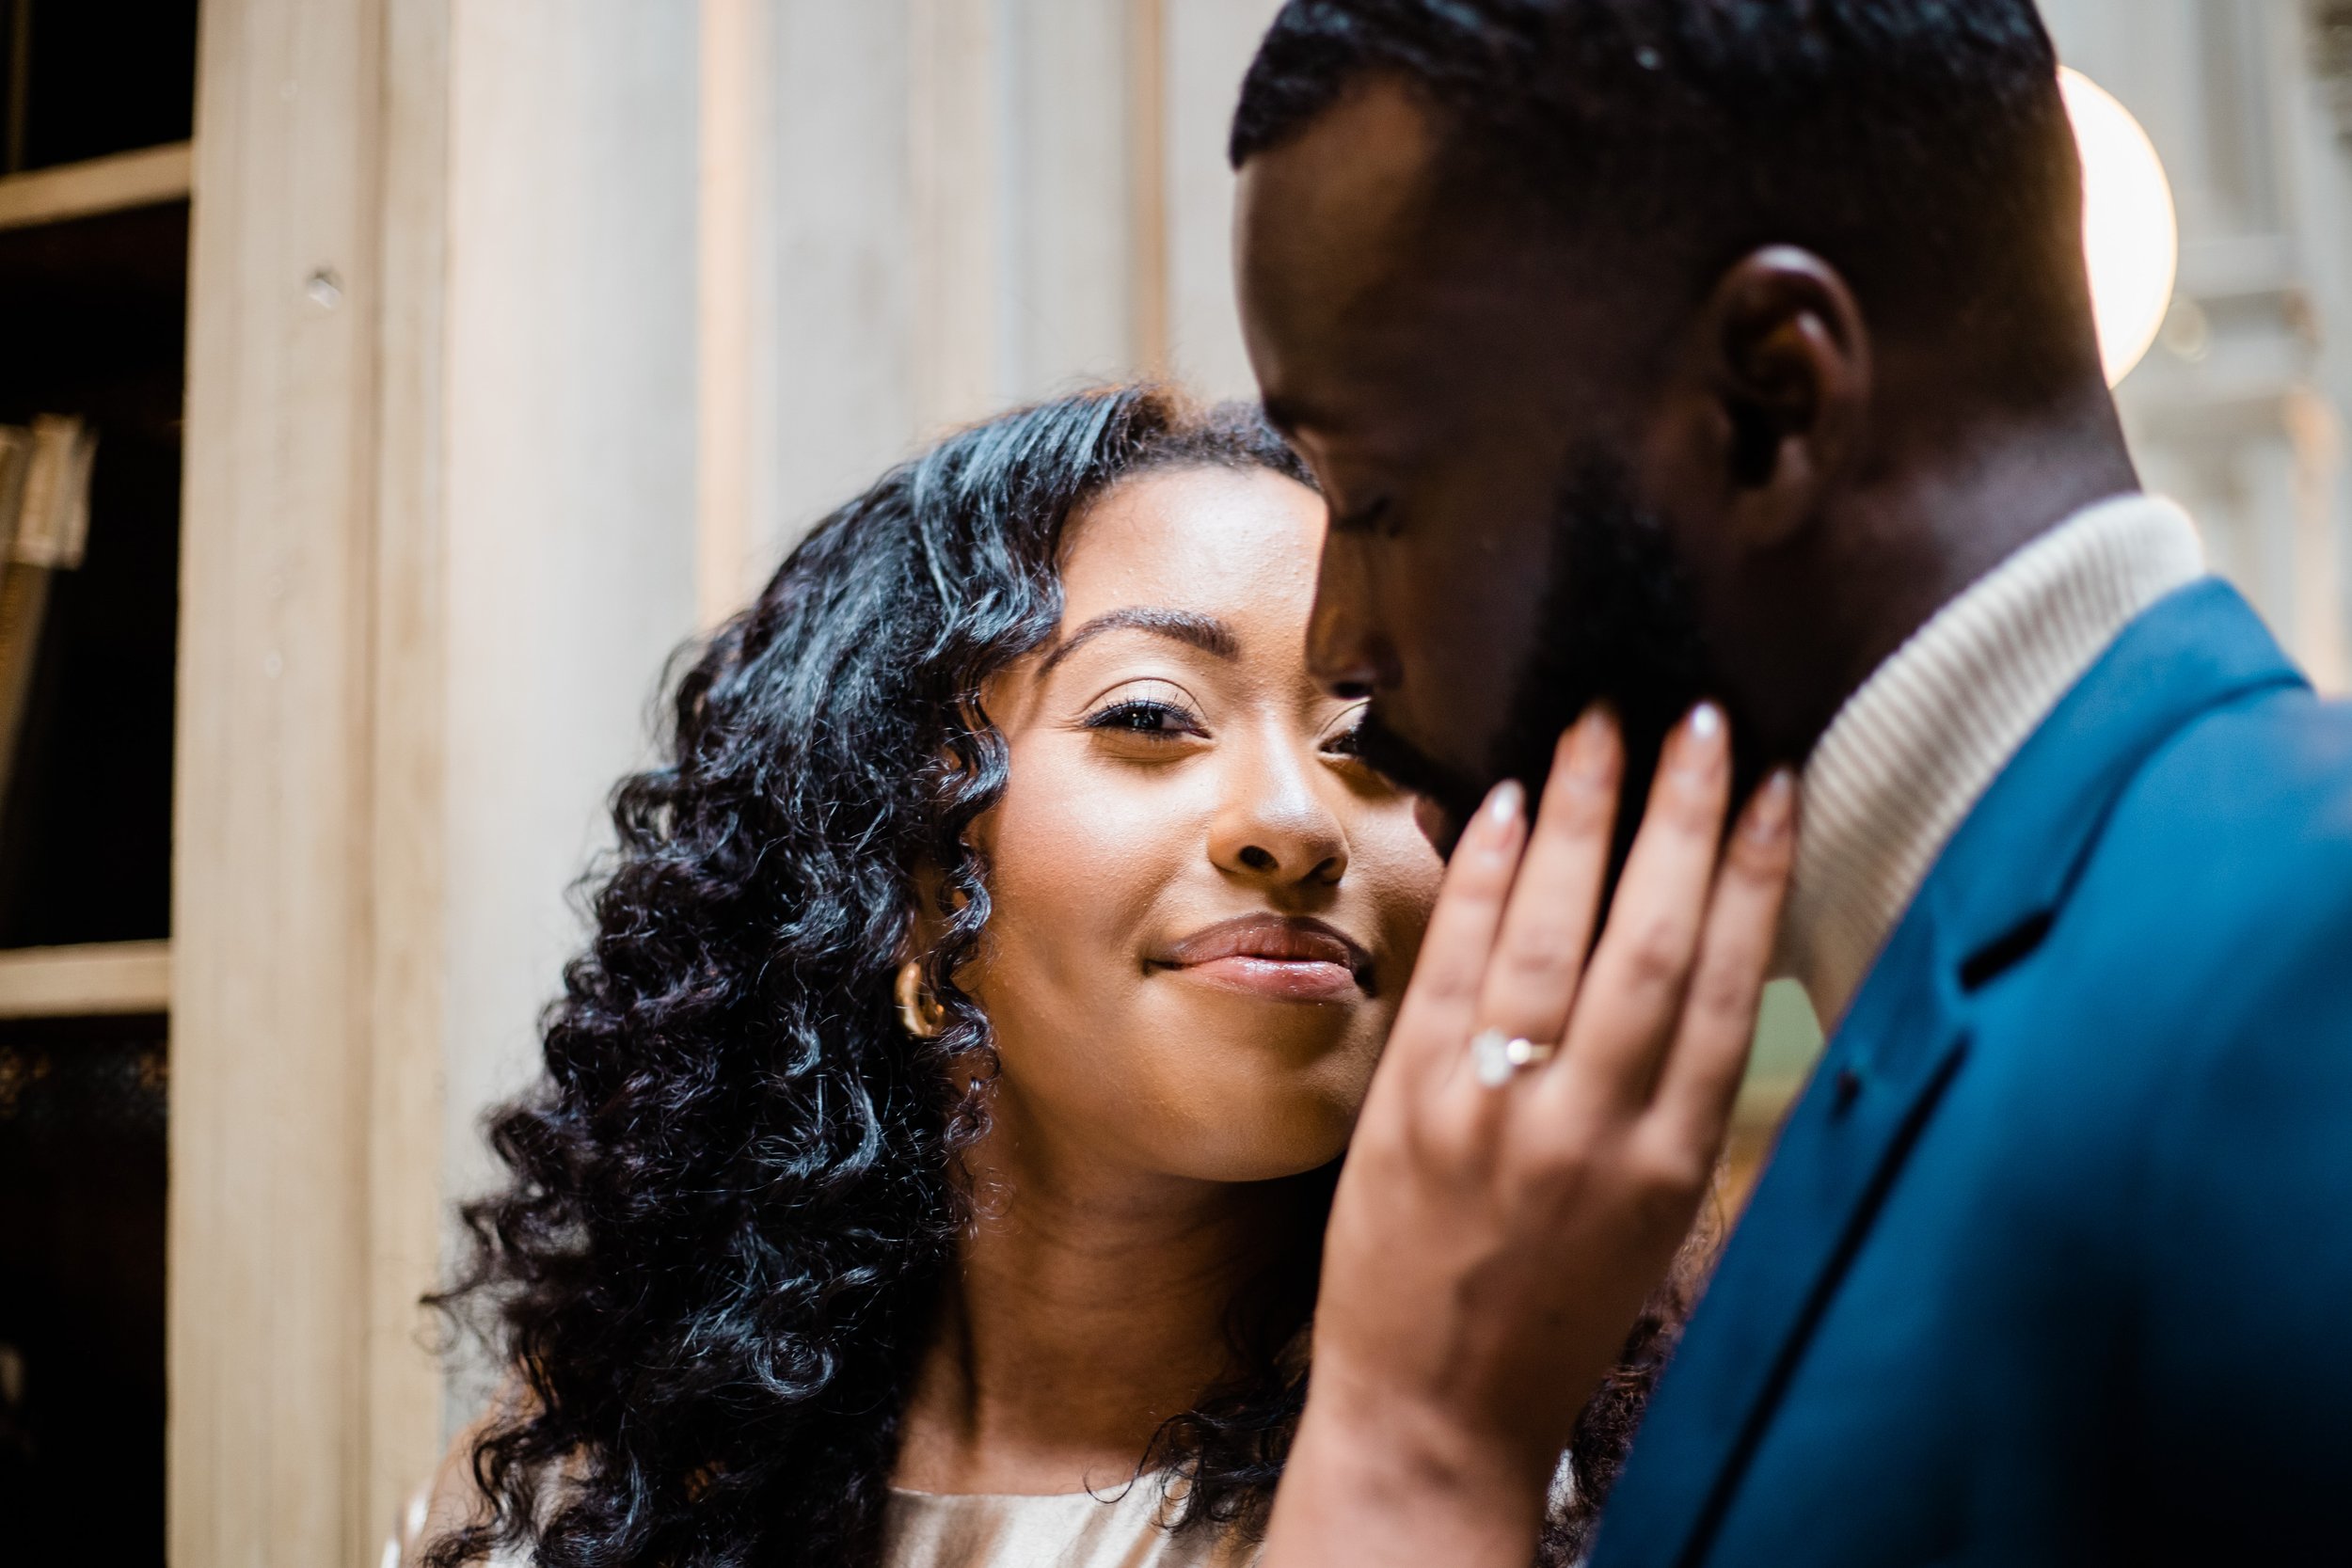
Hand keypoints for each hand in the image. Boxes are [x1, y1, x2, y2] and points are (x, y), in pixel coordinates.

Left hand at [1267, 703, 1795, 1567]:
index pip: (1726, 986)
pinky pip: (1455, 967)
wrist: (1437, 1413)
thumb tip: (1696, 949)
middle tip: (1696, 717)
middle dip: (1679, 818)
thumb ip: (1671, 1092)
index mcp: (1672, 1159)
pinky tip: (1501, 802)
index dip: (1752, 874)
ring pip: (1554, 936)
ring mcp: (1495, 1113)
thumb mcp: (1649, 1216)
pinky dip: (1482, 878)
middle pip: (1651, 942)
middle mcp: (1594, 1129)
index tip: (1772, 785)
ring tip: (1602, 724)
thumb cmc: (1554, 1309)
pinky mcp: (1408, 1107)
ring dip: (1580, 817)